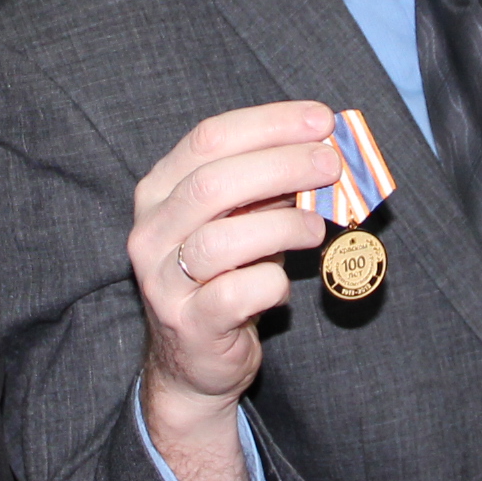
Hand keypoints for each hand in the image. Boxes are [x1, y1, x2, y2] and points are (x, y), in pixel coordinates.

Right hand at [129, 103, 337, 480]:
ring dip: (283, 224)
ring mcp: (164, 280)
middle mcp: (150, 231)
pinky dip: (272, 282)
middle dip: (282, 165)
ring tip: (317, 226)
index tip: (320, 120)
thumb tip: (325, 148)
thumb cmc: (225, 277)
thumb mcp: (241, 220)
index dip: (269, 124)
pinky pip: (237, 294)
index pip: (209, 138)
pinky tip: (283, 283)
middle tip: (330, 165)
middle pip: (213, 182)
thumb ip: (270, 186)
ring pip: (222, 238)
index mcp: (159, 191)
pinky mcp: (189, 324)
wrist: (194, 361)